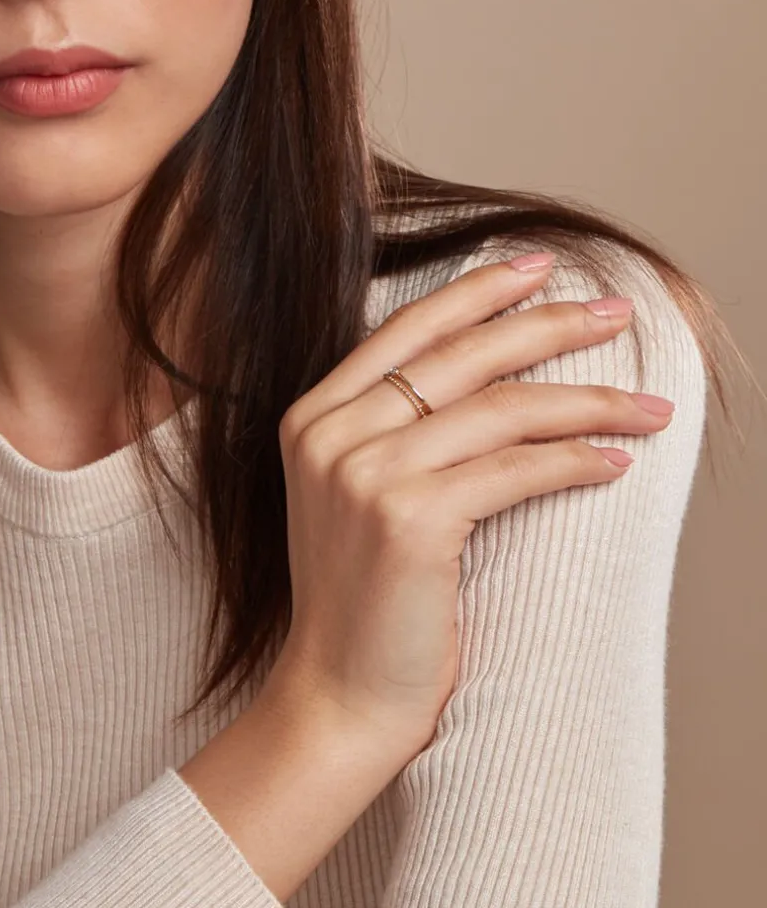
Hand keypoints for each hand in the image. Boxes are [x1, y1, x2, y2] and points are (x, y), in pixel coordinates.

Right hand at [269, 252, 676, 758]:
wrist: (339, 688)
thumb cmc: (362, 594)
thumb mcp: (354, 493)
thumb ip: (392, 428)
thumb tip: (491, 374)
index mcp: (312, 417)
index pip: (408, 331)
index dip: (478, 292)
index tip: (538, 268)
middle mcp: (330, 434)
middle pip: (461, 355)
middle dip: (549, 325)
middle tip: (614, 314)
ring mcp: (363, 474)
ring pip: (501, 410)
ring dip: (587, 403)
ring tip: (645, 406)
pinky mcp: (408, 519)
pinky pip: (515, 470)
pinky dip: (575, 462)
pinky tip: (614, 462)